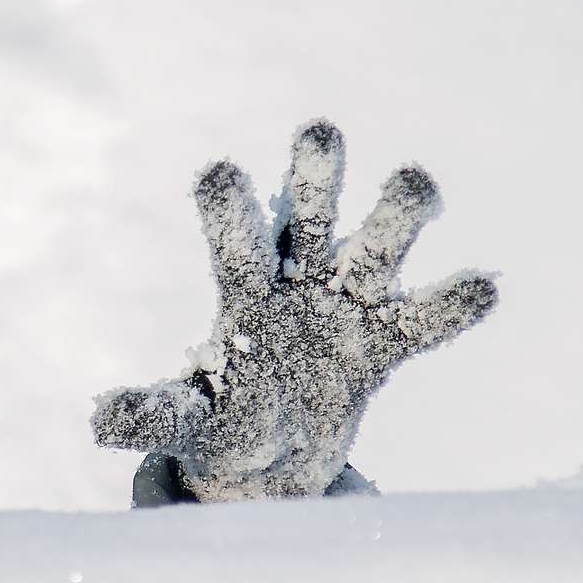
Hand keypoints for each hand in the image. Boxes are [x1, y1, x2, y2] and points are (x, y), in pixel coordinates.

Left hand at [91, 120, 496, 500]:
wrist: (277, 449)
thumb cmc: (225, 416)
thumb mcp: (186, 420)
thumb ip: (151, 414)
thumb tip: (97, 420)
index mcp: (243, 290)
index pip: (234, 238)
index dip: (226, 207)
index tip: (217, 173)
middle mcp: (299, 282)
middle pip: (309, 217)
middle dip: (316, 176)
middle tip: (319, 132)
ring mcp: (347, 307)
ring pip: (375, 249)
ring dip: (397, 216)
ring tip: (417, 184)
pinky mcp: (385, 344)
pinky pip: (424, 322)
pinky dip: (453, 305)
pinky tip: (485, 288)